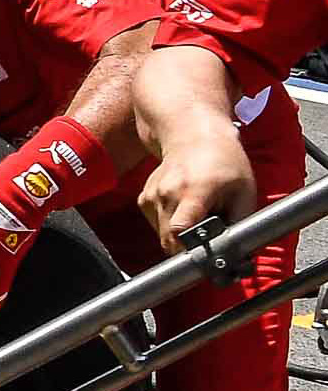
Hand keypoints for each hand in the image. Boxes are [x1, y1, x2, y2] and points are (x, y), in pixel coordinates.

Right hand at [143, 120, 261, 255]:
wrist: (193, 135)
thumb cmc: (225, 161)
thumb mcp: (245, 191)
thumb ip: (240, 223)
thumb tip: (235, 250)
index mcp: (193, 191)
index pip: (180, 231)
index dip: (190, 250)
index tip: (203, 255)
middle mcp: (166, 194)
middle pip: (169, 240)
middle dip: (189, 247)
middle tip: (208, 238)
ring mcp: (152, 196)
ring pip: (162, 236)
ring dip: (180, 236)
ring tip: (198, 217)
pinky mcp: (144, 199)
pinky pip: (157, 225)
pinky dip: (171, 224)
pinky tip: (184, 208)